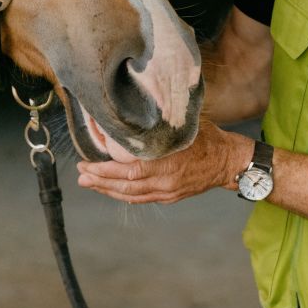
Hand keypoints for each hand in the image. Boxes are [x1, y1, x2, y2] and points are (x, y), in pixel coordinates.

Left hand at [76, 119, 249, 203]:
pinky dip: (123, 195)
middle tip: (80, 174)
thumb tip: (134, 108)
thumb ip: (159, 123)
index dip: (104, 168)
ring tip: (88, 183)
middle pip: (123, 184)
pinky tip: (111, 190)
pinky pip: (140, 198)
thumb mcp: (183, 124)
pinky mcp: (169, 197)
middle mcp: (163, 180)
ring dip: (106, 190)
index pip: (126, 168)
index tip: (87, 161)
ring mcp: (166, 191)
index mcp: (165, 161)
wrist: (228, 161)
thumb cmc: (207, 138)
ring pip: (129, 194)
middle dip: (98, 180)